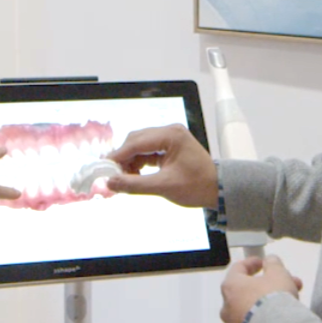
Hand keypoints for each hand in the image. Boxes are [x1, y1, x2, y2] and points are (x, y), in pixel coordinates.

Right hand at [104, 124, 218, 208]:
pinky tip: (134, 175)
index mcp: (171, 135)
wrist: (218, 190)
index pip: (136, 142)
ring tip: (124, 178)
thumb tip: (110, 183)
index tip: (103, 167)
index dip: (118, 156)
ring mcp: (169, 138)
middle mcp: (170, 131)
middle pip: (136, 141)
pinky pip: (147, 151)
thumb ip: (135, 184)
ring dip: (130, 161)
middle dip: (123, 158)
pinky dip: (138, 163)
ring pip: (140, 146)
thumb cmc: (197, 186)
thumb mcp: (164, 187)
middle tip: (111, 175)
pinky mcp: (169, 147)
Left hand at [219, 254, 302, 322]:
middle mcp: (228, 307)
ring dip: (267, 304)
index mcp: (231, 287)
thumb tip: (271, 261)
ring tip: (288, 304)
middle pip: (247, 291)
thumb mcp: (278, 274)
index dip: (252, 264)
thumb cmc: (272, 304)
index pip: (238, 269)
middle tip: (285, 284)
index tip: (262, 263)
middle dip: (268, 285)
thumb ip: (273, 264)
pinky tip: (280, 321)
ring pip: (251, 310)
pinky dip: (265, 322)